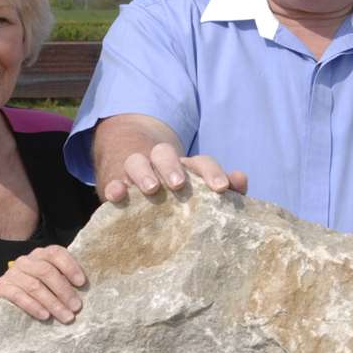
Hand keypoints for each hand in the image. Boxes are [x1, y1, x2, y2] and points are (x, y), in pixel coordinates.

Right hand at [0, 245, 87, 323]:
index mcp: (41, 255)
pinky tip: (45, 316)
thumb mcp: (52, 282)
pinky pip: (18, 296)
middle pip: (46, 271)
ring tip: (66, 317)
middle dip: (64, 291)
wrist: (6, 298)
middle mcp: (26, 260)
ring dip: (53, 303)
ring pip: (35, 285)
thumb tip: (87, 290)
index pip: (56, 253)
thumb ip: (65, 280)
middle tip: (76, 308)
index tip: (82, 283)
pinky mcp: (1, 286)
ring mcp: (12, 273)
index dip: (70, 266)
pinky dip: (34, 306)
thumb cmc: (38, 290)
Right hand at [101, 142, 247, 203]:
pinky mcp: (115, 185)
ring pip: (137, 161)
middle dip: (173, 166)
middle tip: (180, 185)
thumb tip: (240, 180)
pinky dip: (113, 186)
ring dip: (144, 172)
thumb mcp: (202, 194)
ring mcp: (136, 173)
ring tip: (151, 189)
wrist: (139, 190)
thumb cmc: (180, 199)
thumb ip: (224, 189)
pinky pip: (112, 181)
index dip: (212, 172)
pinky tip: (116, 195)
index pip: (201, 162)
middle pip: (165, 153)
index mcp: (186, 167)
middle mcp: (160, 165)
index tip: (221, 188)